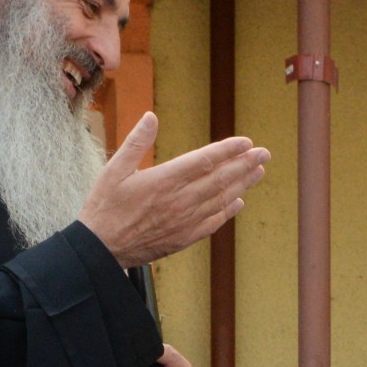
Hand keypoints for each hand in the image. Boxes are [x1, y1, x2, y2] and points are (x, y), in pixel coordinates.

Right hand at [78, 115, 269, 268]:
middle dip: (245, 164)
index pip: (205, 160)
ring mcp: (185, 221)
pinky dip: (228, 210)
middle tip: (264, 153)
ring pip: (221, 199)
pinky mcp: (184, 237)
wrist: (101, 249)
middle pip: (221, 179)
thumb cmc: (104, 207)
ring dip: (243, 184)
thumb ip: (136, 143)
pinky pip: (213, 222)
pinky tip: (238, 201)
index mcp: (164, 180)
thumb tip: (151, 117)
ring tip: (258, 171)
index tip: (246, 142)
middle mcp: (180, 201)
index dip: (228, 150)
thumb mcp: (113, 170)